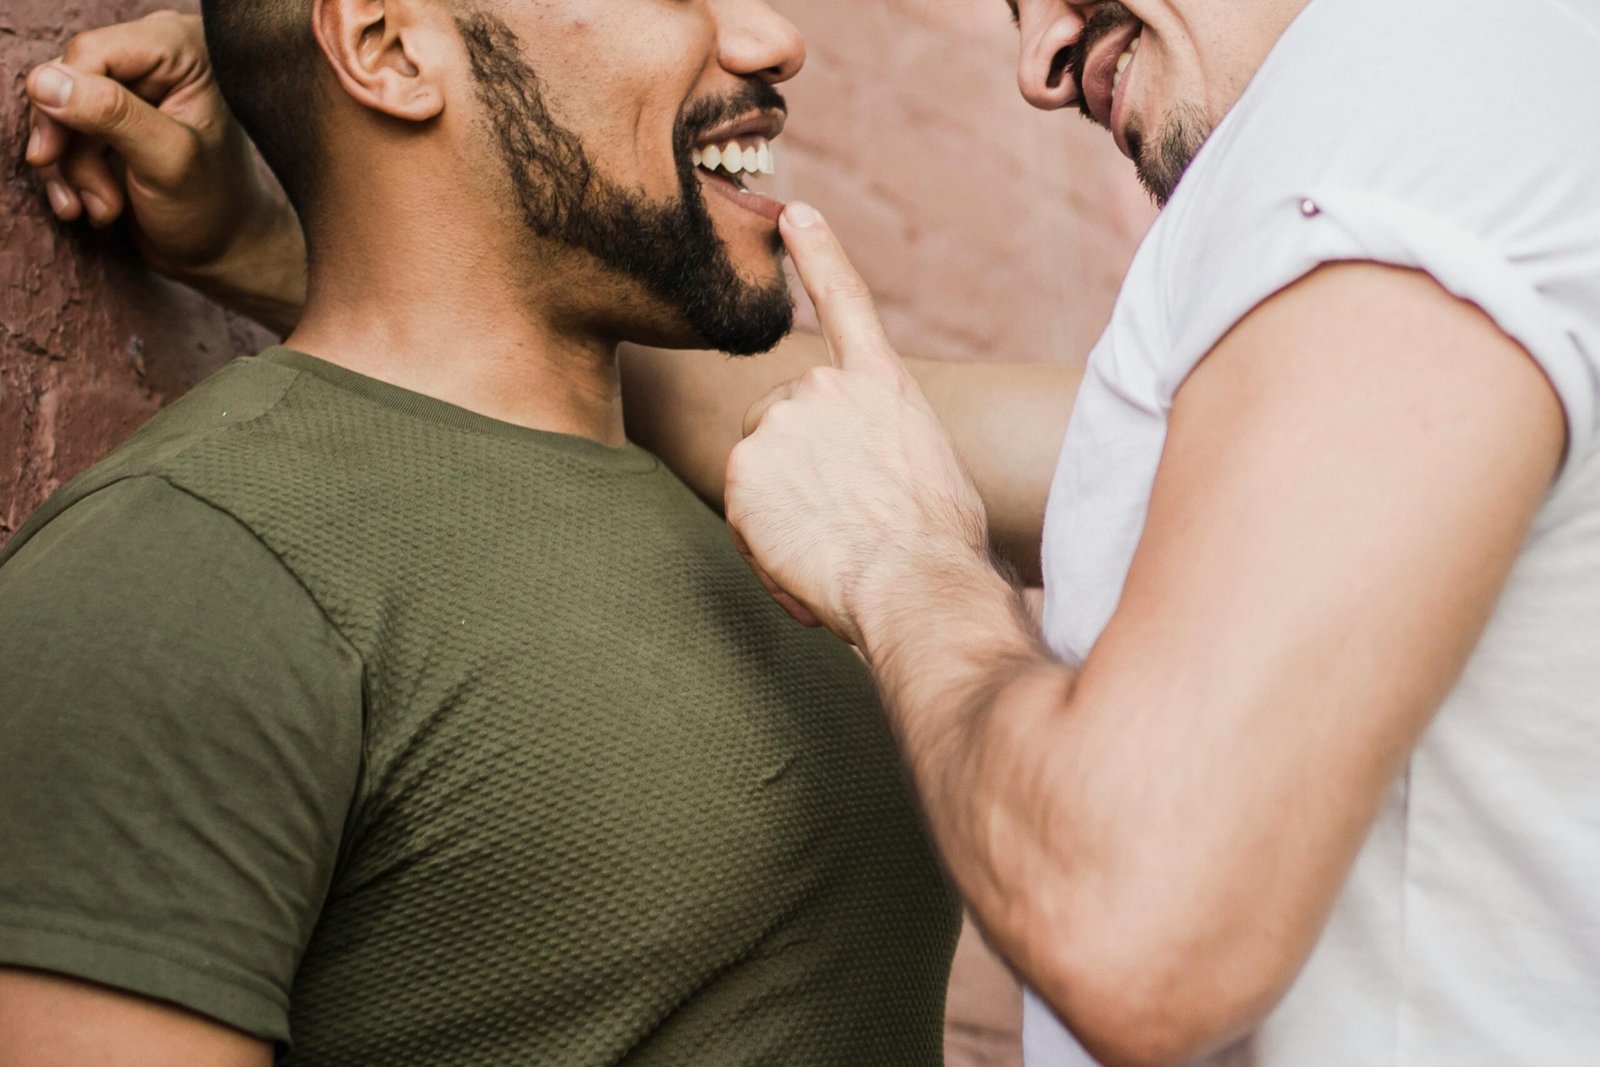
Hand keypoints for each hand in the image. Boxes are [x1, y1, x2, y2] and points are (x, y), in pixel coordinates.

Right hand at [24, 11, 304, 326]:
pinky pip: (64, 131)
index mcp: (185, 52)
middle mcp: (158, 58)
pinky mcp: (114, 118)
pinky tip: (92, 209)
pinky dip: (69, 173)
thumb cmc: (213, 210)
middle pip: (69, 81)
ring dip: (71, 169)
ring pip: (60, 110)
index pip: (91, 54)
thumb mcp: (168, 163)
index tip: (51, 155)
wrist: (221, 252)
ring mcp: (135, 87)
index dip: (64, 102)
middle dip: (71, 147)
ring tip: (104, 210)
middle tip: (99, 200)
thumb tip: (45, 80)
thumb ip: (113, 116)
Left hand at [724, 203, 991, 647]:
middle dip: (797, 468)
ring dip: (783, 510)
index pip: (844, 300)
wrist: (918, 580)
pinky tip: (808, 564)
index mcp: (881, 383)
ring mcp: (779, 423)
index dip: (817, 253)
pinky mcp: (743, 469)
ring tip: (835, 548)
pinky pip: (743, 514)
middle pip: (782, 420)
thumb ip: (879, 443)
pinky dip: (767, 546)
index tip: (793, 214)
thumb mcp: (928, 466)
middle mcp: (824, 388)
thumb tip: (859, 478)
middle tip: (844, 521)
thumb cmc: (941, 545)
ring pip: (760, 470)